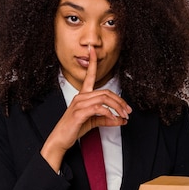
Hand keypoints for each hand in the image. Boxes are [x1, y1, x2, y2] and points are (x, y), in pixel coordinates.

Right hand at [41, 45, 131, 171]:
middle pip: (106, 92)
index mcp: (83, 96)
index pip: (89, 75)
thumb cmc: (74, 128)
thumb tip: (121, 119)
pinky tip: (114, 119)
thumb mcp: (93, 122)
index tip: (93, 50)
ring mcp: (79, 104)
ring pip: (104, 99)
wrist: (60, 139)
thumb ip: (106, 119)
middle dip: (120, 101)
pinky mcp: (79, 113)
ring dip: (117, 107)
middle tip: (128, 111)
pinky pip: (98, 109)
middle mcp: (80, 97)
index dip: (92, 62)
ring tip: (123, 116)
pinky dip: (109, 114)